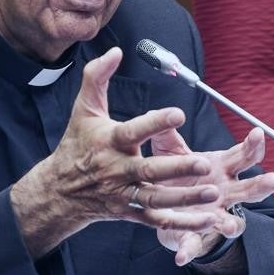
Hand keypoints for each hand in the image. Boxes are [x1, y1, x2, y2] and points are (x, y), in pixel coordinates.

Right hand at [11, 47, 222, 257]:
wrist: (60, 189)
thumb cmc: (77, 143)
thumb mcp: (83, 109)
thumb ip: (96, 77)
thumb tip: (116, 51)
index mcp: (109, 142)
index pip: (133, 131)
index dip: (154, 123)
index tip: (178, 113)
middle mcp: (117, 170)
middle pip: (149, 171)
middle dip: (176, 169)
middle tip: (204, 164)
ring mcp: (124, 194)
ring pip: (157, 198)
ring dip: (185, 197)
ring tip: (213, 191)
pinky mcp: (130, 212)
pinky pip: (158, 220)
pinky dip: (182, 222)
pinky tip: (206, 218)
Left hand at [150, 127, 273, 264]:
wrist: (170, 209)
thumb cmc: (180, 177)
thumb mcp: (173, 154)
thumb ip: (169, 137)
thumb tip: (160, 113)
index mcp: (221, 169)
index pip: (243, 156)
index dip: (253, 145)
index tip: (258, 133)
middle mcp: (225, 193)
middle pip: (250, 189)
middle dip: (262, 185)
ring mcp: (215, 216)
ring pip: (233, 222)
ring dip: (231, 224)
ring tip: (227, 225)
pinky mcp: (196, 236)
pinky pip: (194, 245)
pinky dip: (188, 250)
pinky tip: (180, 256)